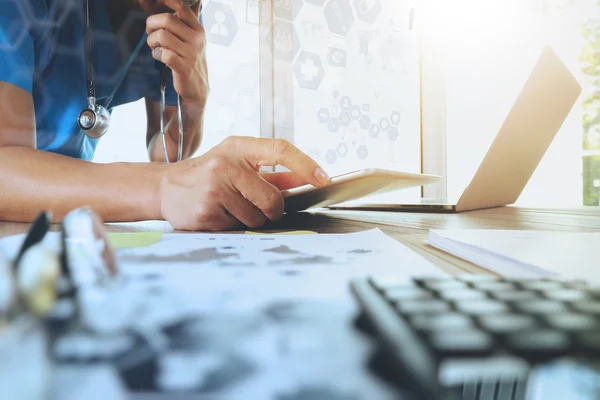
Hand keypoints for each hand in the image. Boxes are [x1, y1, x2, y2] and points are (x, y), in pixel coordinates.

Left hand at [146, 0, 208, 105]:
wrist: (198, 89)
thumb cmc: (191, 61)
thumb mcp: (194, 41)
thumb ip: (185, 23)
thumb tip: (178, 4)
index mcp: (199, 30)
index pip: (182, 8)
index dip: (166, 1)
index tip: (155, 3)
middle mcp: (197, 40)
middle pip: (167, 20)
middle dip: (152, 24)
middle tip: (150, 32)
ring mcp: (191, 54)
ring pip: (162, 36)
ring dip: (152, 41)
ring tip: (154, 47)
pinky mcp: (184, 68)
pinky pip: (163, 54)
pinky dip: (156, 54)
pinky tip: (158, 57)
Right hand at [159, 137, 330, 230]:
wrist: (167, 188)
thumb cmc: (210, 174)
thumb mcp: (238, 163)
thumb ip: (272, 173)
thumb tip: (309, 179)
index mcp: (238, 148)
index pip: (280, 149)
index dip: (305, 165)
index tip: (323, 179)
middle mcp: (226, 165)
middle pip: (272, 200)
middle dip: (273, 210)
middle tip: (260, 206)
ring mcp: (214, 189)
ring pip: (256, 219)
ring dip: (250, 219)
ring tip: (230, 207)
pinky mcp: (205, 213)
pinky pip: (237, 229)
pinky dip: (233, 226)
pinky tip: (218, 214)